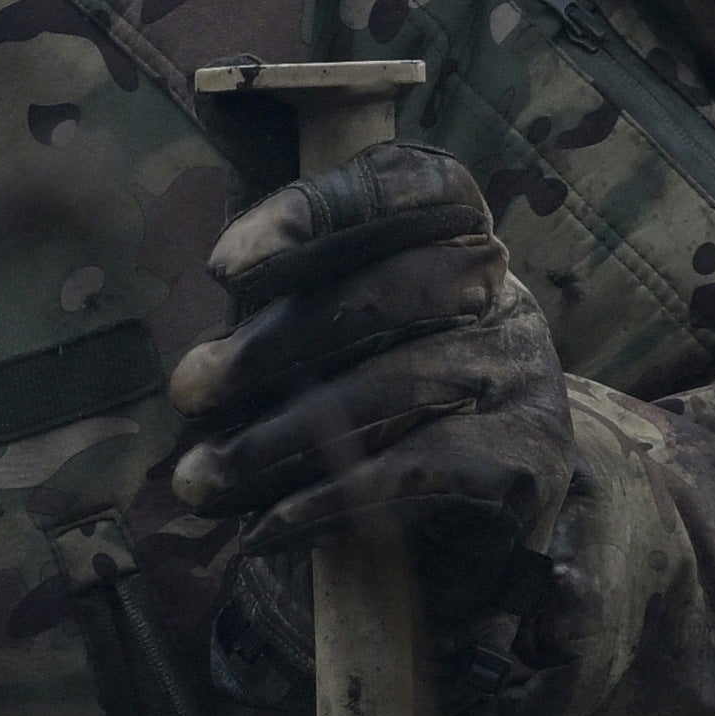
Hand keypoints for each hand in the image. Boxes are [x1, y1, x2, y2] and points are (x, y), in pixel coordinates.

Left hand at [165, 138, 577, 606]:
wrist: (488, 518)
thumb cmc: (381, 407)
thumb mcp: (334, 343)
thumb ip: (283, 319)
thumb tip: (197, 370)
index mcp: (456, 233)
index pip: (405, 186)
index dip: (316, 212)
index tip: (224, 266)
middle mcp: (500, 293)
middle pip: (391, 290)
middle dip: (274, 344)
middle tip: (186, 392)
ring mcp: (523, 373)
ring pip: (395, 388)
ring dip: (277, 440)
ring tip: (199, 479)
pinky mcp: (528, 459)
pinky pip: (417, 472)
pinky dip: (330, 503)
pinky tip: (265, 529)